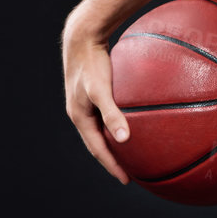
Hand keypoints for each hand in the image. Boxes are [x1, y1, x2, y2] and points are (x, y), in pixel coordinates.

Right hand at [62, 18, 130, 184]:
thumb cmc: (92, 63)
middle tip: (130, 173)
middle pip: (98, 143)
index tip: (127, 180)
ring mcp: (87, 103)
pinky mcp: (95, 93)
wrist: (83, 37)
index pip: (97, 150)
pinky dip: (120, 124)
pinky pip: (109, 115)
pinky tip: (137, 122)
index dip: (112, 166)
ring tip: (133, 154)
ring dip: (116, 143)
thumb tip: (124, 140)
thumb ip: (112, 115)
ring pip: (103, 130)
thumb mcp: (101, 91)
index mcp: (80, 117)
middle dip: (113, 160)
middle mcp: (81, 113)